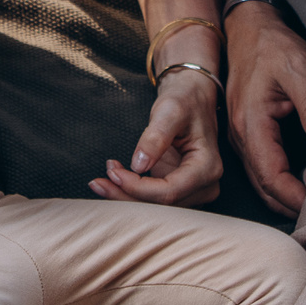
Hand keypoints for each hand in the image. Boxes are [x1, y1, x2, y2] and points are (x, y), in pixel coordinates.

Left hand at [91, 69, 222, 207]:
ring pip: (156, 206)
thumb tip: (138, 166)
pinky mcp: (179, 188)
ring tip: (101, 179)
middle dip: (127, 195)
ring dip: (126, 195)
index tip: (113, 172)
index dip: (138, 187)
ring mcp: (193, 190)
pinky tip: (114, 178)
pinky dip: (132, 191)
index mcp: (208, 167)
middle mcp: (205, 185)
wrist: (191, 98)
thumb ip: (155, 137)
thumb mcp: (169, 111)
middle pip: (161, 204)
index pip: (170, 191)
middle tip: (97, 182)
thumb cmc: (184, 101)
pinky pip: (154, 198)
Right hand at [223, 0, 305, 216]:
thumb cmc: (273, 45)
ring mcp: (239, 134)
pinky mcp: (244, 130)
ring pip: (258, 179)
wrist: (248, 26)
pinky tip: (296, 183)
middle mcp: (240, 134)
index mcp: (252, 123)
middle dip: (289, 204)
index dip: (295, 197)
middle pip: (262, 186)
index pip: (272, 176)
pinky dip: (275, 181)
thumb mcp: (299, 69)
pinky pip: (258, 166)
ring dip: (281, 196)